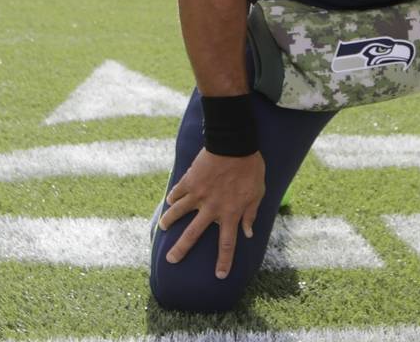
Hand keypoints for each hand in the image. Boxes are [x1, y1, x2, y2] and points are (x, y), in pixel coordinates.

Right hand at [157, 148, 264, 278]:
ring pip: (178, 212)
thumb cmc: (250, 168)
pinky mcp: (190, 180)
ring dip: (168, 221)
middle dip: (181, 249)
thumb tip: (248, 233)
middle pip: (193, 234)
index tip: (220, 275)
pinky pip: (177, 191)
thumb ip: (251, 213)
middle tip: (171, 260)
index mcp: (231, 212)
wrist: (234, 145)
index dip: (224, 261)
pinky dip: (173, 197)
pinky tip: (169, 201)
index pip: (227, 243)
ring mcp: (198, 194)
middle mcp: (212, 208)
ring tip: (162, 228)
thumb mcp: (257, 192)